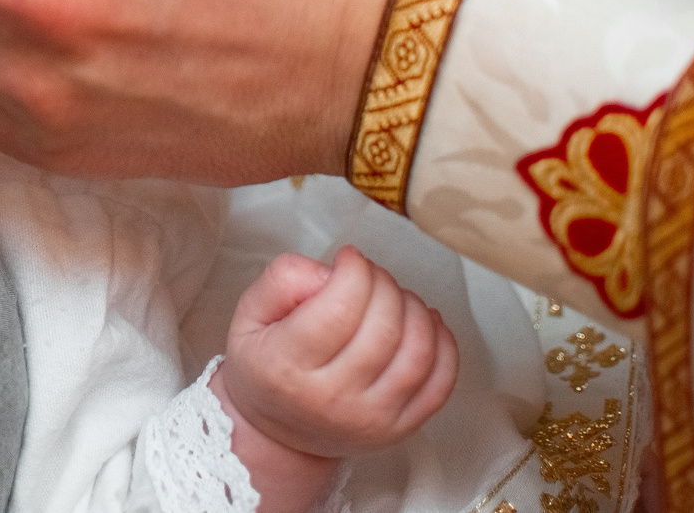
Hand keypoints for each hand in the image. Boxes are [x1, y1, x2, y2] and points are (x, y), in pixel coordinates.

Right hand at [218, 249, 459, 461]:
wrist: (279, 435)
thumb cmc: (267, 368)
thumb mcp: (250, 316)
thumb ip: (283, 280)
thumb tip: (332, 272)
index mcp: (288, 368)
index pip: (339, 308)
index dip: (354, 270)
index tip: (347, 259)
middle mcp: (333, 399)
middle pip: (383, 327)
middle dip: (382, 283)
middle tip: (368, 276)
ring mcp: (373, 419)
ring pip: (418, 353)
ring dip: (414, 308)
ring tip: (393, 298)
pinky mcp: (402, 428)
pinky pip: (441, 382)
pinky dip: (443, 343)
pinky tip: (424, 322)